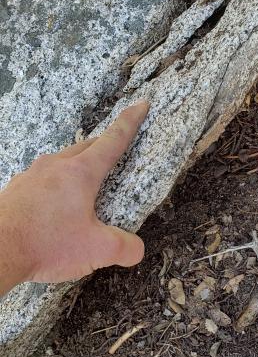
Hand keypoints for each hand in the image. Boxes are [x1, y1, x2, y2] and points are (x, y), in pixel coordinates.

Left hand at [0, 101, 148, 294]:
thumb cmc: (46, 243)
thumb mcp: (96, 250)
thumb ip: (124, 249)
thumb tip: (137, 249)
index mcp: (81, 173)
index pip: (113, 140)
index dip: (130, 122)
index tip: (140, 106)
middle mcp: (56, 166)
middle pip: (86, 147)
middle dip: (103, 147)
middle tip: (115, 154)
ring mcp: (33, 175)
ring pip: (62, 161)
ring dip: (76, 168)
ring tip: (84, 188)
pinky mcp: (17, 189)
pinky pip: (42, 178)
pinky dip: (55, 185)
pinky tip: (54, 206)